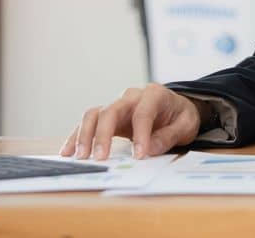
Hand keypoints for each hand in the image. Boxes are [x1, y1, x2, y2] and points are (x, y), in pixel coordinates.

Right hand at [62, 83, 199, 159]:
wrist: (176, 108)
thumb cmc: (180, 116)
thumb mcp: (186, 125)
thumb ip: (169, 136)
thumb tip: (150, 149)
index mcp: (155, 95)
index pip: (143, 113)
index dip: (141, 134)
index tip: (139, 155)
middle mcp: (132, 97)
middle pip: (111, 110)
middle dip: (103, 134)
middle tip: (100, 158)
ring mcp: (118, 105)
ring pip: (95, 114)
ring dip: (85, 135)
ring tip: (81, 157)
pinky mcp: (109, 116)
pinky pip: (89, 122)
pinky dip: (77, 136)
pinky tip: (68, 151)